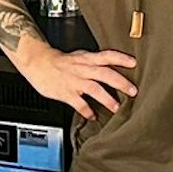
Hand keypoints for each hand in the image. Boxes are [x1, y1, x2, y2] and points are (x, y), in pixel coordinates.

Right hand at [15, 45, 137, 120]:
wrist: (39, 63)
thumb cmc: (62, 61)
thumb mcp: (80, 56)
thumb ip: (96, 61)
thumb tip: (115, 64)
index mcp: (87, 59)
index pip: (107, 55)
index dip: (121, 58)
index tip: (134, 63)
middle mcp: (83, 69)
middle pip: (105, 74)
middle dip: (120, 82)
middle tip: (133, 91)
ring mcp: (74, 81)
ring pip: (93, 89)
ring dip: (106, 98)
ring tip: (116, 107)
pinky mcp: (66, 93)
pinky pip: (78, 103)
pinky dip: (86, 111)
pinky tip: (93, 116)